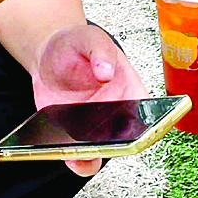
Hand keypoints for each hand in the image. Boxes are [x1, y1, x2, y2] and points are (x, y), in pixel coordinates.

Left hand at [32, 23, 148, 175]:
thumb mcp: (89, 38)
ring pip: (102, 152)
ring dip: (92, 157)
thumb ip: (100, 50)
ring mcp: (95, 127)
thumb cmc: (76, 44)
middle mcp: (116, 112)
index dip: (150, 125)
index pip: (149, 112)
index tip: (141, 131)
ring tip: (78, 154)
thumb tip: (106, 71)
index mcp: (129, 88)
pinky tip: (61, 153)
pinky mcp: (74, 135)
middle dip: (117, 145)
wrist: (47, 55)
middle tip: (103, 142)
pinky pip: (79, 156)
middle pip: (126, 138)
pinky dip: (73, 160)